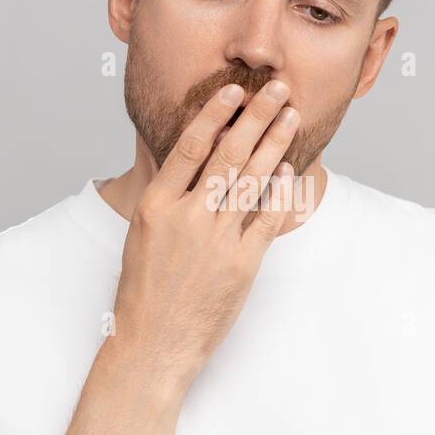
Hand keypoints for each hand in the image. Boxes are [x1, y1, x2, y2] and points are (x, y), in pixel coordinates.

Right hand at [109, 78, 299, 389]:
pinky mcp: (242, 265)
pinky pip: (268, 219)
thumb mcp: (142, 235)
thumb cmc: (144, 290)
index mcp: (155, 207)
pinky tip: (290, 170)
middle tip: (278, 89)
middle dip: (257, 116)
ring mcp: (216, 242)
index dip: (214, 114)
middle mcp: (186, 219)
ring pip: (253, 180)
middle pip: (228, 155)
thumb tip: (194, 159)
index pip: (189, 146)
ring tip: (292, 117)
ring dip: (276, 144)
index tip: (233, 89)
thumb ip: (167, 198)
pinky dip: (281, 192)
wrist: (153, 344)